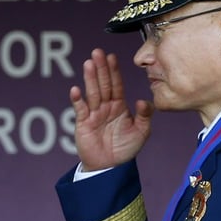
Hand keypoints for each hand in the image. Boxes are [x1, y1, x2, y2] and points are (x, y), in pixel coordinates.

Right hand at [69, 48, 153, 170]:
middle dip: (101, 68)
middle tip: (97, 52)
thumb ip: (145, 116)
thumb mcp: (141, 132)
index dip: (114, 71)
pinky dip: (77, 100)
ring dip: (90, 78)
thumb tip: (142, 101)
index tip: (112, 57)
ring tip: (88, 64)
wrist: (110, 167)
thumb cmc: (125, 150)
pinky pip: (80, 110)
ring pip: (92, 93)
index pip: (116, 84)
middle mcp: (105, 107)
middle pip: (103, 84)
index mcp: (119, 106)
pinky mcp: (83, 124)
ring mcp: (93, 114)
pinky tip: (76, 90)